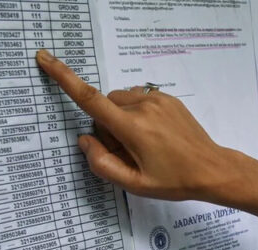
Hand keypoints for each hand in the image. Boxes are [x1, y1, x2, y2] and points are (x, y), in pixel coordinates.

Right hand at [34, 50, 233, 201]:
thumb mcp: (134, 183)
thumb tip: (85, 140)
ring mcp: (157, 99)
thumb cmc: (174, 180)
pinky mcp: (168, 98)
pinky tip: (155, 135)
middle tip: (128, 152)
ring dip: (122, 119)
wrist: (213, 169)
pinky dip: (137, 114)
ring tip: (143, 144)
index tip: (45, 58)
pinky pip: (139, 100)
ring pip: (121, 102)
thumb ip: (102, 164)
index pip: (90, 99)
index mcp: (132, 127)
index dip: (64, 77)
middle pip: (105, 106)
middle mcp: (143, 106)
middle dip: (107, 126)